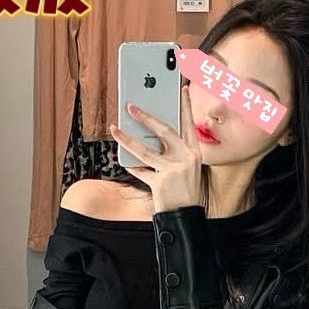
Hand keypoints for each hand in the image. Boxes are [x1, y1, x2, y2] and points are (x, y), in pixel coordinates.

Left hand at [109, 85, 202, 213]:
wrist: (185, 218)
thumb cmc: (184, 193)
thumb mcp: (186, 170)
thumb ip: (173, 153)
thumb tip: (149, 137)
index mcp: (194, 153)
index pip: (189, 124)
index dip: (186, 106)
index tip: (181, 89)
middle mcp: (186, 159)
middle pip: (164, 131)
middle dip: (145, 117)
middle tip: (130, 107)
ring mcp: (173, 170)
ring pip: (145, 150)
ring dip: (127, 139)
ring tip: (115, 129)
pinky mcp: (160, 182)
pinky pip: (141, 171)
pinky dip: (132, 167)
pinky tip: (125, 162)